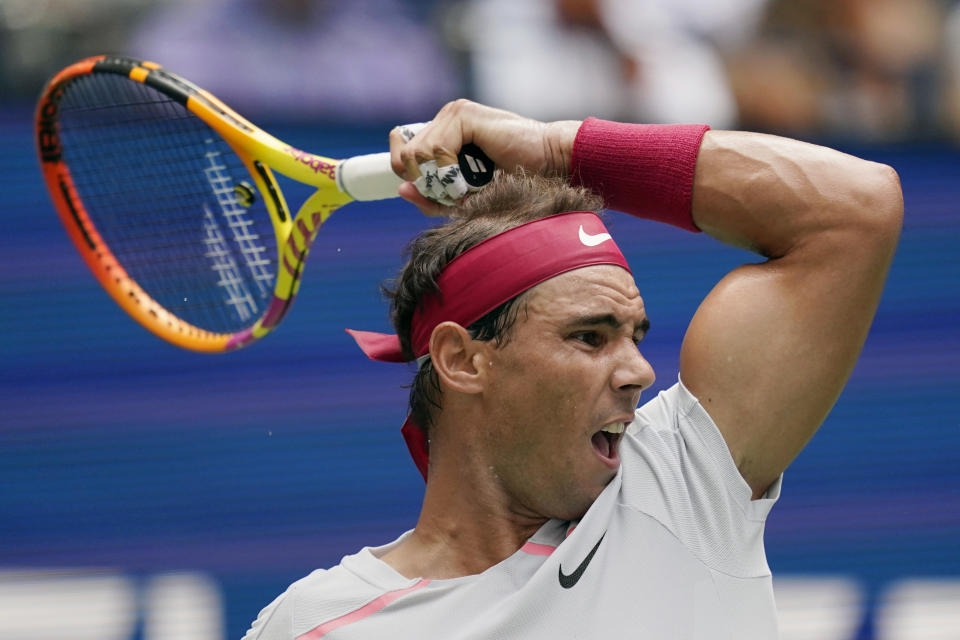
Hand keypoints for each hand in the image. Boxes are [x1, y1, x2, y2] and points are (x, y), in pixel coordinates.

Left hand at [389, 99, 580, 214]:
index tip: (428, 191)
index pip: (402, 150)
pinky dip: (450, 169)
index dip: (408, 174)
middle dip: (423, 183)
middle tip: (454, 192)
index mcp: (443, 134)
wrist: (550, 164)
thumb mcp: (466, 200)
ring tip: (468, 184)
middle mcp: (444, 120)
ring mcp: (453, 113)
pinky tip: (473, 173)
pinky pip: (435, 149)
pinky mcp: (463, 114)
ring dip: (440, 179)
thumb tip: (402, 190)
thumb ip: (434, 198)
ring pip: (416, 153)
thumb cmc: (513, 182)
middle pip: (404, 155)